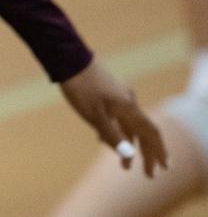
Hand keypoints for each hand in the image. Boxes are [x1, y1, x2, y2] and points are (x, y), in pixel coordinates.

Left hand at [60, 59, 167, 176]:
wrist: (68, 59)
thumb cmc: (81, 88)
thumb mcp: (94, 115)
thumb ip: (112, 134)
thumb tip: (129, 155)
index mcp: (129, 108)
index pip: (151, 133)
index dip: (159, 151)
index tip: (165, 168)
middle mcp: (128, 102)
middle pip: (143, 132)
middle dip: (146, 154)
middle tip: (149, 174)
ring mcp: (118, 96)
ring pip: (128, 125)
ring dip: (128, 144)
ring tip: (124, 165)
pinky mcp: (107, 92)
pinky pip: (117, 116)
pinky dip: (116, 130)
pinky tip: (102, 137)